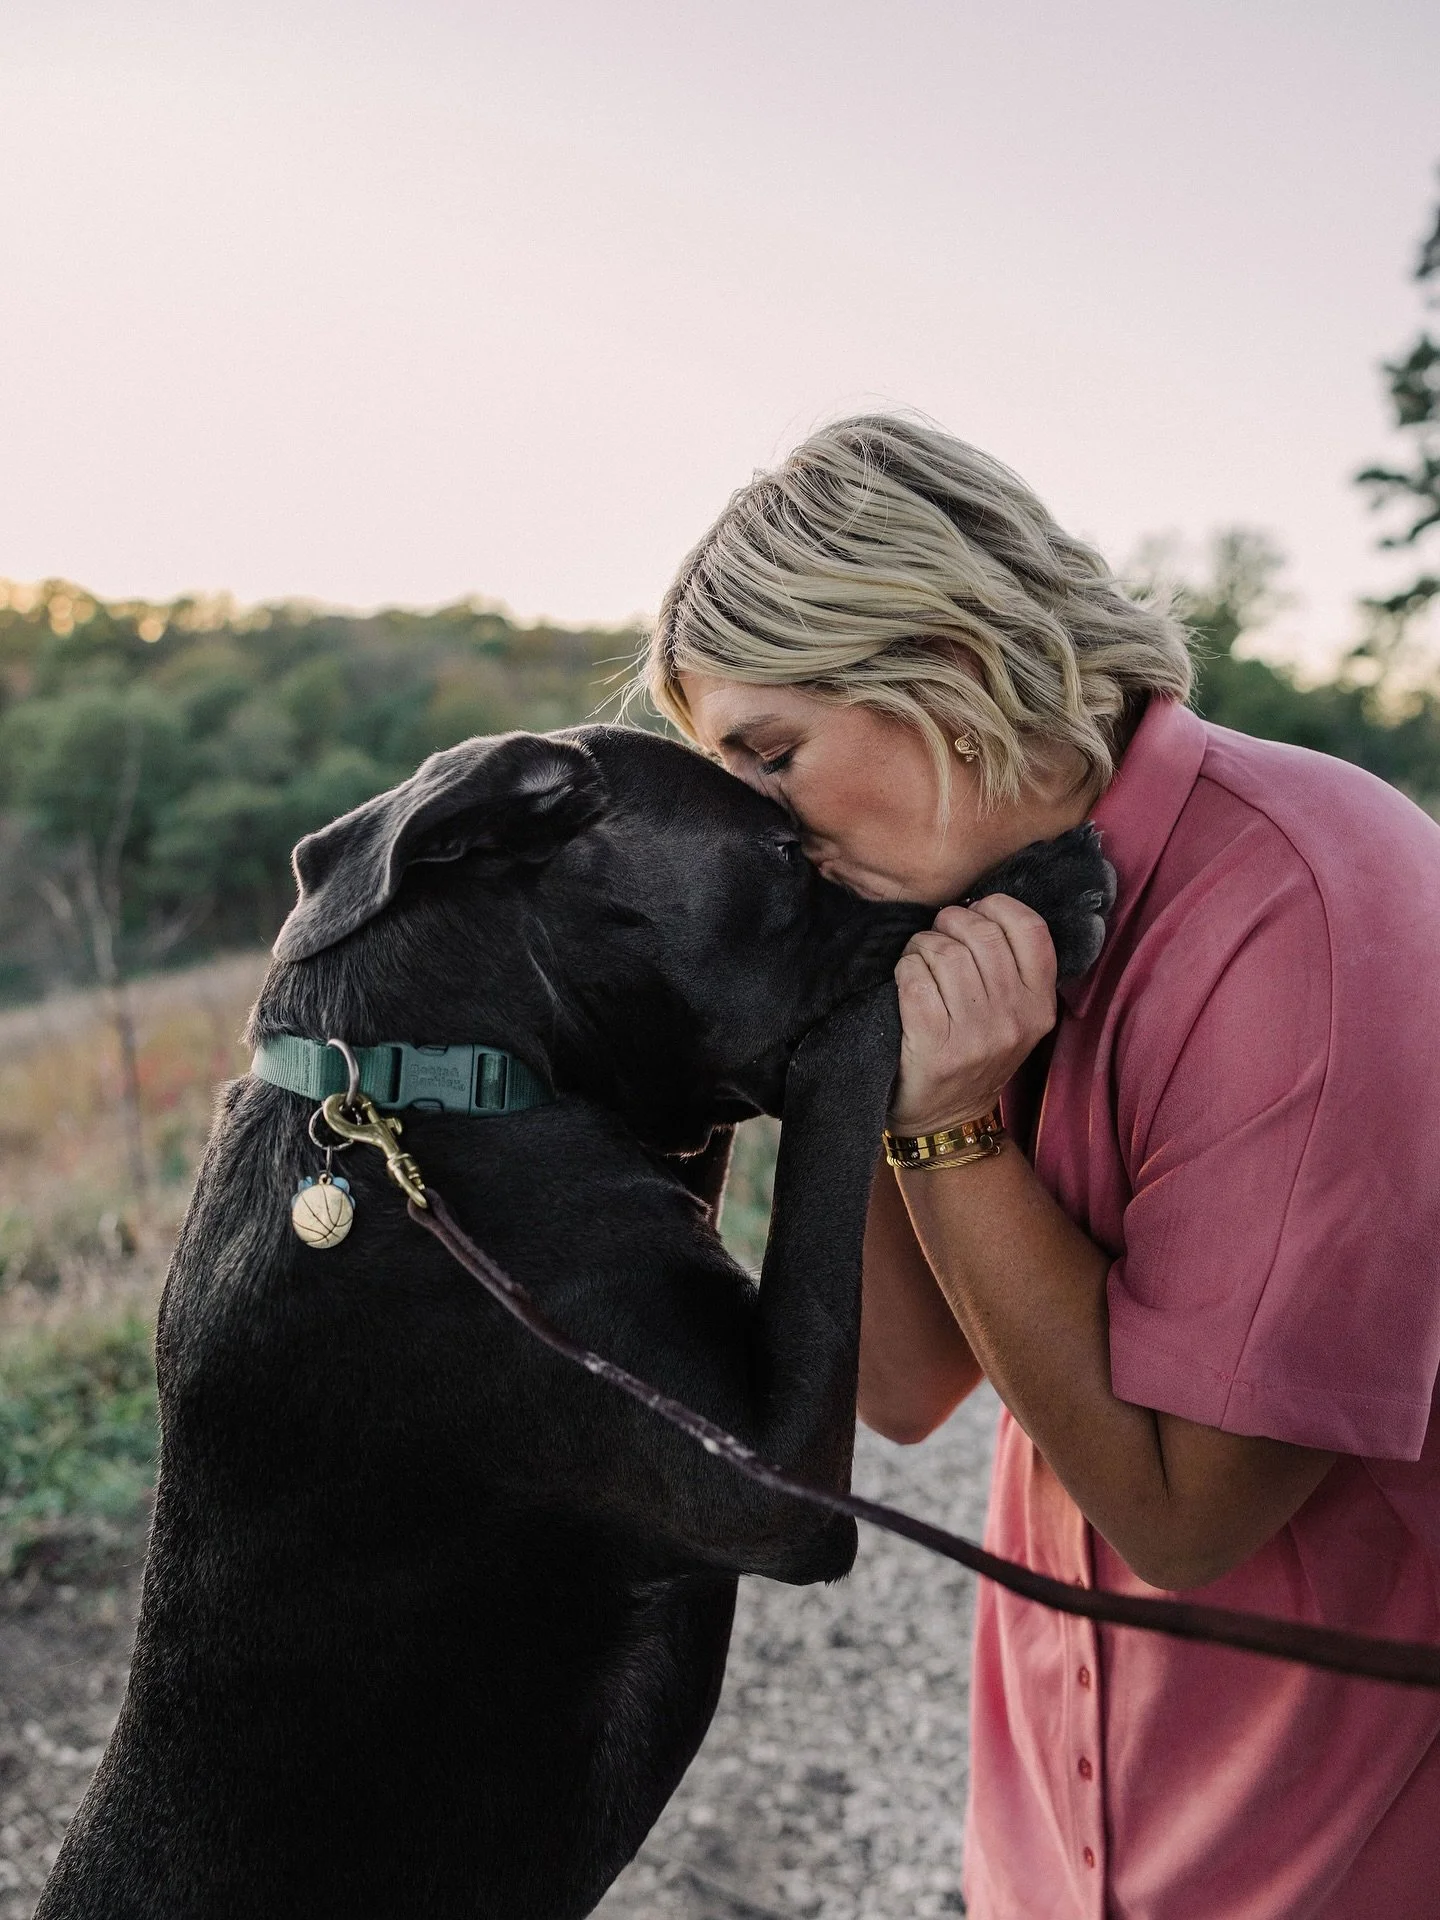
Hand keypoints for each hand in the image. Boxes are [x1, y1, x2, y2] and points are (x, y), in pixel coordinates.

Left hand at [889, 896, 1057, 1133]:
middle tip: (936, 936)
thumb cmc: (976, 1055)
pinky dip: (904, 970)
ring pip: (946, 954)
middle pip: (982, 935)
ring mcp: (976, 1037)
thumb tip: (978, 908)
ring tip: (919, 959)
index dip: (997, 907)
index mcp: (1039, 1005)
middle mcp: (1014, 1020)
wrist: (947, 1121)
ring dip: (922, 946)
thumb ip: (1011, 969)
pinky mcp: (936, 1048)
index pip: (1031, 930)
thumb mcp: (1015, 1018)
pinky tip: (905, 980)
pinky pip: (916, 981)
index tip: (975, 913)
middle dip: (949, 923)